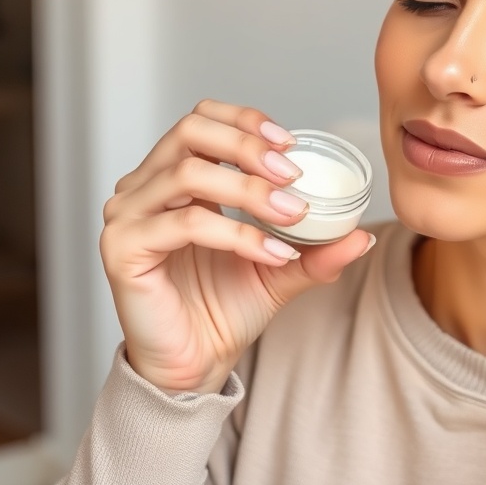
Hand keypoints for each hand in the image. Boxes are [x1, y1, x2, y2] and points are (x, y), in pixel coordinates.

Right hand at [99, 100, 373, 394]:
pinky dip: (238, 234)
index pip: (203, 118)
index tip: (291, 145)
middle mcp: (144, 187)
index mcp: (174, 176)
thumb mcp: (281, 268)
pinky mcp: (122, 249)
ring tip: (292, 215)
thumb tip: (363, 234)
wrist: (195, 366)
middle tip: (293, 176)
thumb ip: (318, 248)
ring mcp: (127, 215)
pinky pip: (185, 224)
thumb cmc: (224, 309)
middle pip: (191, 131)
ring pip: (190, 173)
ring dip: (250, 190)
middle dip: (249, 146)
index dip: (247, 121)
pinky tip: (272, 253)